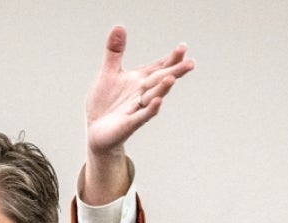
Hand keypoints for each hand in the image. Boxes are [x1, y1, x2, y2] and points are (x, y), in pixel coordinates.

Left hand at [82, 25, 194, 203]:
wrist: (96, 131)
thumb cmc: (105, 103)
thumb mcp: (108, 72)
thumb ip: (115, 51)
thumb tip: (120, 26)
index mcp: (139, 81)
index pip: (157, 67)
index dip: (169, 59)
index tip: (182, 48)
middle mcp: (141, 94)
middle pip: (160, 81)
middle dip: (175, 72)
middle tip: (191, 63)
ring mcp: (136, 109)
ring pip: (152, 97)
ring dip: (163, 88)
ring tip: (173, 78)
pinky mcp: (128, 124)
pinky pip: (141, 116)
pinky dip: (150, 109)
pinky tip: (158, 101)